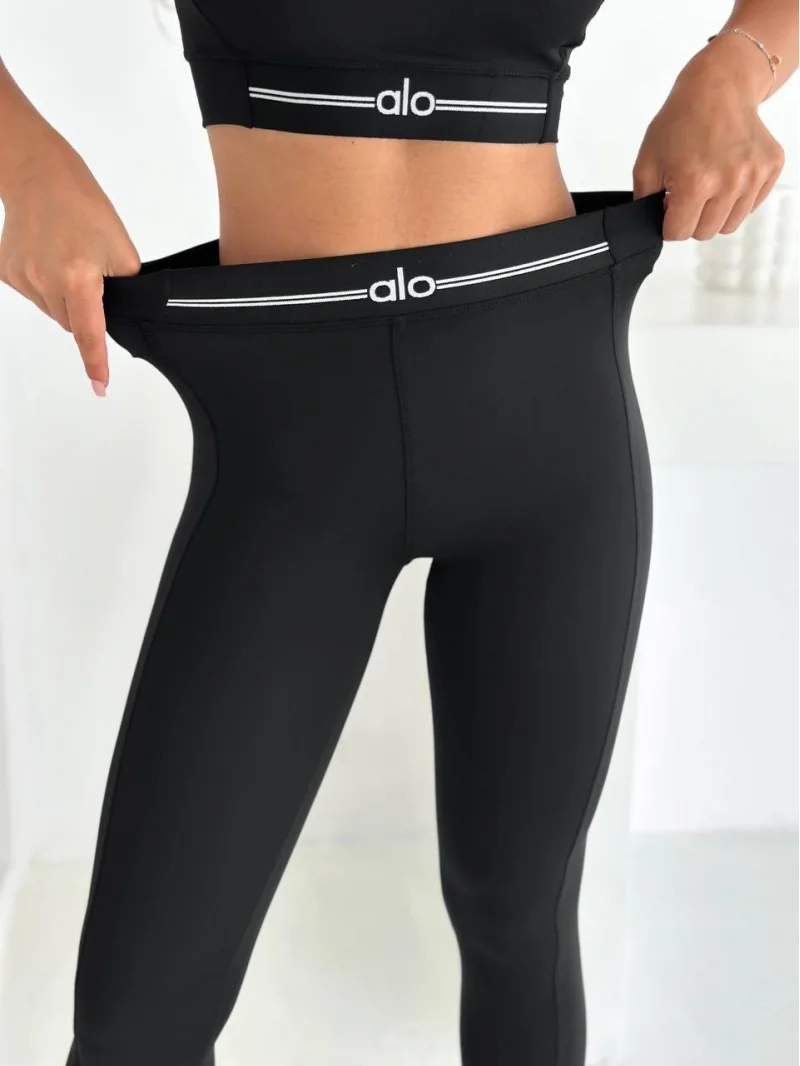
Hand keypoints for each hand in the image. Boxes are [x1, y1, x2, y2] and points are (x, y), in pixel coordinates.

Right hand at [0, 135, 140, 394]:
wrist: (37, 174)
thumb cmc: (83, 205)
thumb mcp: (121, 249)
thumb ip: (124, 289)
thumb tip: (118, 317)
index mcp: (78, 278)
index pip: (89, 333)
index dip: (96, 362)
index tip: (100, 387)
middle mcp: (45, 282)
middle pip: (71, 322)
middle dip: (85, 309)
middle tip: (89, 273)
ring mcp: (21, 278)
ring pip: (53, 310)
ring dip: (64, 296)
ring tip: (68, 257)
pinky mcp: (6, 271)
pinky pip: (34, 294)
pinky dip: (45, 283)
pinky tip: (47, 255)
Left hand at [631, 41, 785, 240]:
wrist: (718, 87)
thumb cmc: (681, 119)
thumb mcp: (646, 162)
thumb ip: (646, 201)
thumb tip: (655, 224)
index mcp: (695, 182)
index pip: (679, 233)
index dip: (668, 222)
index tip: (669, 205)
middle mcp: (729, 182)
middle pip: (705, 233)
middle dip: (691, 219)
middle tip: (687, 192)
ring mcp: (754, 175)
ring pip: (729, 224)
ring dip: (714, 212)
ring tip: (707, 183)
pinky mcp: (770, 168)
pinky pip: (750, 206)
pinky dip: (736, 199)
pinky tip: (725, 175)